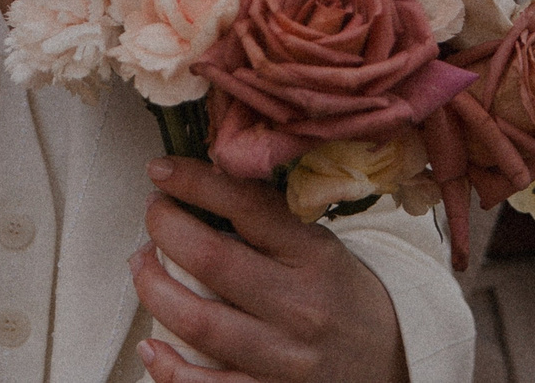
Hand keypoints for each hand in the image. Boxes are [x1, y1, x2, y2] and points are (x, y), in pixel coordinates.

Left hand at [131, 156, 409, 382]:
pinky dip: (169, 368)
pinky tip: (151, 345)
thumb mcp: (322, 248)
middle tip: (153, 215)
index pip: (247, 207)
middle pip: (213, 261)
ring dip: (154, 289)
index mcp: (316, 257)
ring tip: (141, 266)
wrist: (392, 362)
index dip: (194, 182)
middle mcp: (301, 307)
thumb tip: (202, 180)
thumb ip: (270, 222)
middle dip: (166, 229)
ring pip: (199, 322)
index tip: (160, 170)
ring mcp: (286, 359)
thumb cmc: (341, 296)